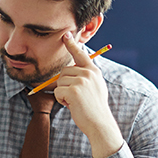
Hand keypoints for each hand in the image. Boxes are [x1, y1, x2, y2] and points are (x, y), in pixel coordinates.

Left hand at [54, 34, 123, 157]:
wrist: (100, 123)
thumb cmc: (95, 107)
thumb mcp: (95, 87)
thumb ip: (86, 76)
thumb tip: (70, 70)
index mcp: (94, 71)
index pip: (81, 54)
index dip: (72, 45)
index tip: (66, 35)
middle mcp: (88, 73)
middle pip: (64, 71)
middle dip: (64, 84)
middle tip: (75, 96)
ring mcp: (81, 81)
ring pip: (59, 82)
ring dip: (63, 93)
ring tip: (75, 101)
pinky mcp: (73, 90)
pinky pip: (58, 92)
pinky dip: (61, 100)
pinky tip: (71, 105)